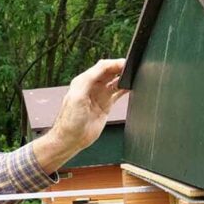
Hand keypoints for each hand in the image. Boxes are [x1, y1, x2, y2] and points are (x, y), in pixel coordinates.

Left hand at [32, 59, 126, 173]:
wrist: (71, 139)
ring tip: (134, 77)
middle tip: (133, 69)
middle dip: (120, 68)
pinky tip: (132, 86)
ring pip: (115, 81)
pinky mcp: (106, 105)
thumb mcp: (77, 96)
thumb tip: (104, 66)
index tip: (125, 64)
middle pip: (110, 71)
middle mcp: (92, 86)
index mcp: (83, 81)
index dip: (114, 63)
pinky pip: (118, 93)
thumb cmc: (69, 120)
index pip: (102, 67)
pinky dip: (125, 88)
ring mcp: (100, 95)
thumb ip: (89, 80)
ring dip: (124, 77)